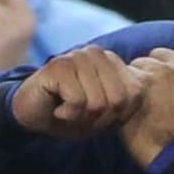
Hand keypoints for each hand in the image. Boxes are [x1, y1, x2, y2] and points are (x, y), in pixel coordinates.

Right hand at [11, 45, 142, 139]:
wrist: (32, 116)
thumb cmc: (71, 114)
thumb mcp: (106, 114)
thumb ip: (126, 102)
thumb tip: (142, 91)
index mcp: (112, 61)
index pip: (135, 94)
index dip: (118, 115)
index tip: (98, 116)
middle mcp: (97, 54)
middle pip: (118, 100)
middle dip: (100, 119)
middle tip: (80, 115)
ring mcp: (77, 56)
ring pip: (98, 102)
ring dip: (81, 118)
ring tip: (67, 110)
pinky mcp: (58, 66)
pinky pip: (78, 101)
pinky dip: (68, 114)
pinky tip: (57, 108)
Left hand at [119, 48, 173, 167]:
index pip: (160, 54)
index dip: (156, 69)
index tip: (154, 85)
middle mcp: (163, 68)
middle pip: (142, 62)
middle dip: (140, 76)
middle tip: (142, 97)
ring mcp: (143, 80)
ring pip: (126, 72)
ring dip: (125, 84)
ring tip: (129, 104)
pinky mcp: (126, 93)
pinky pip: (114, 85)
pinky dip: (114, 95)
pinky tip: (119, 108)